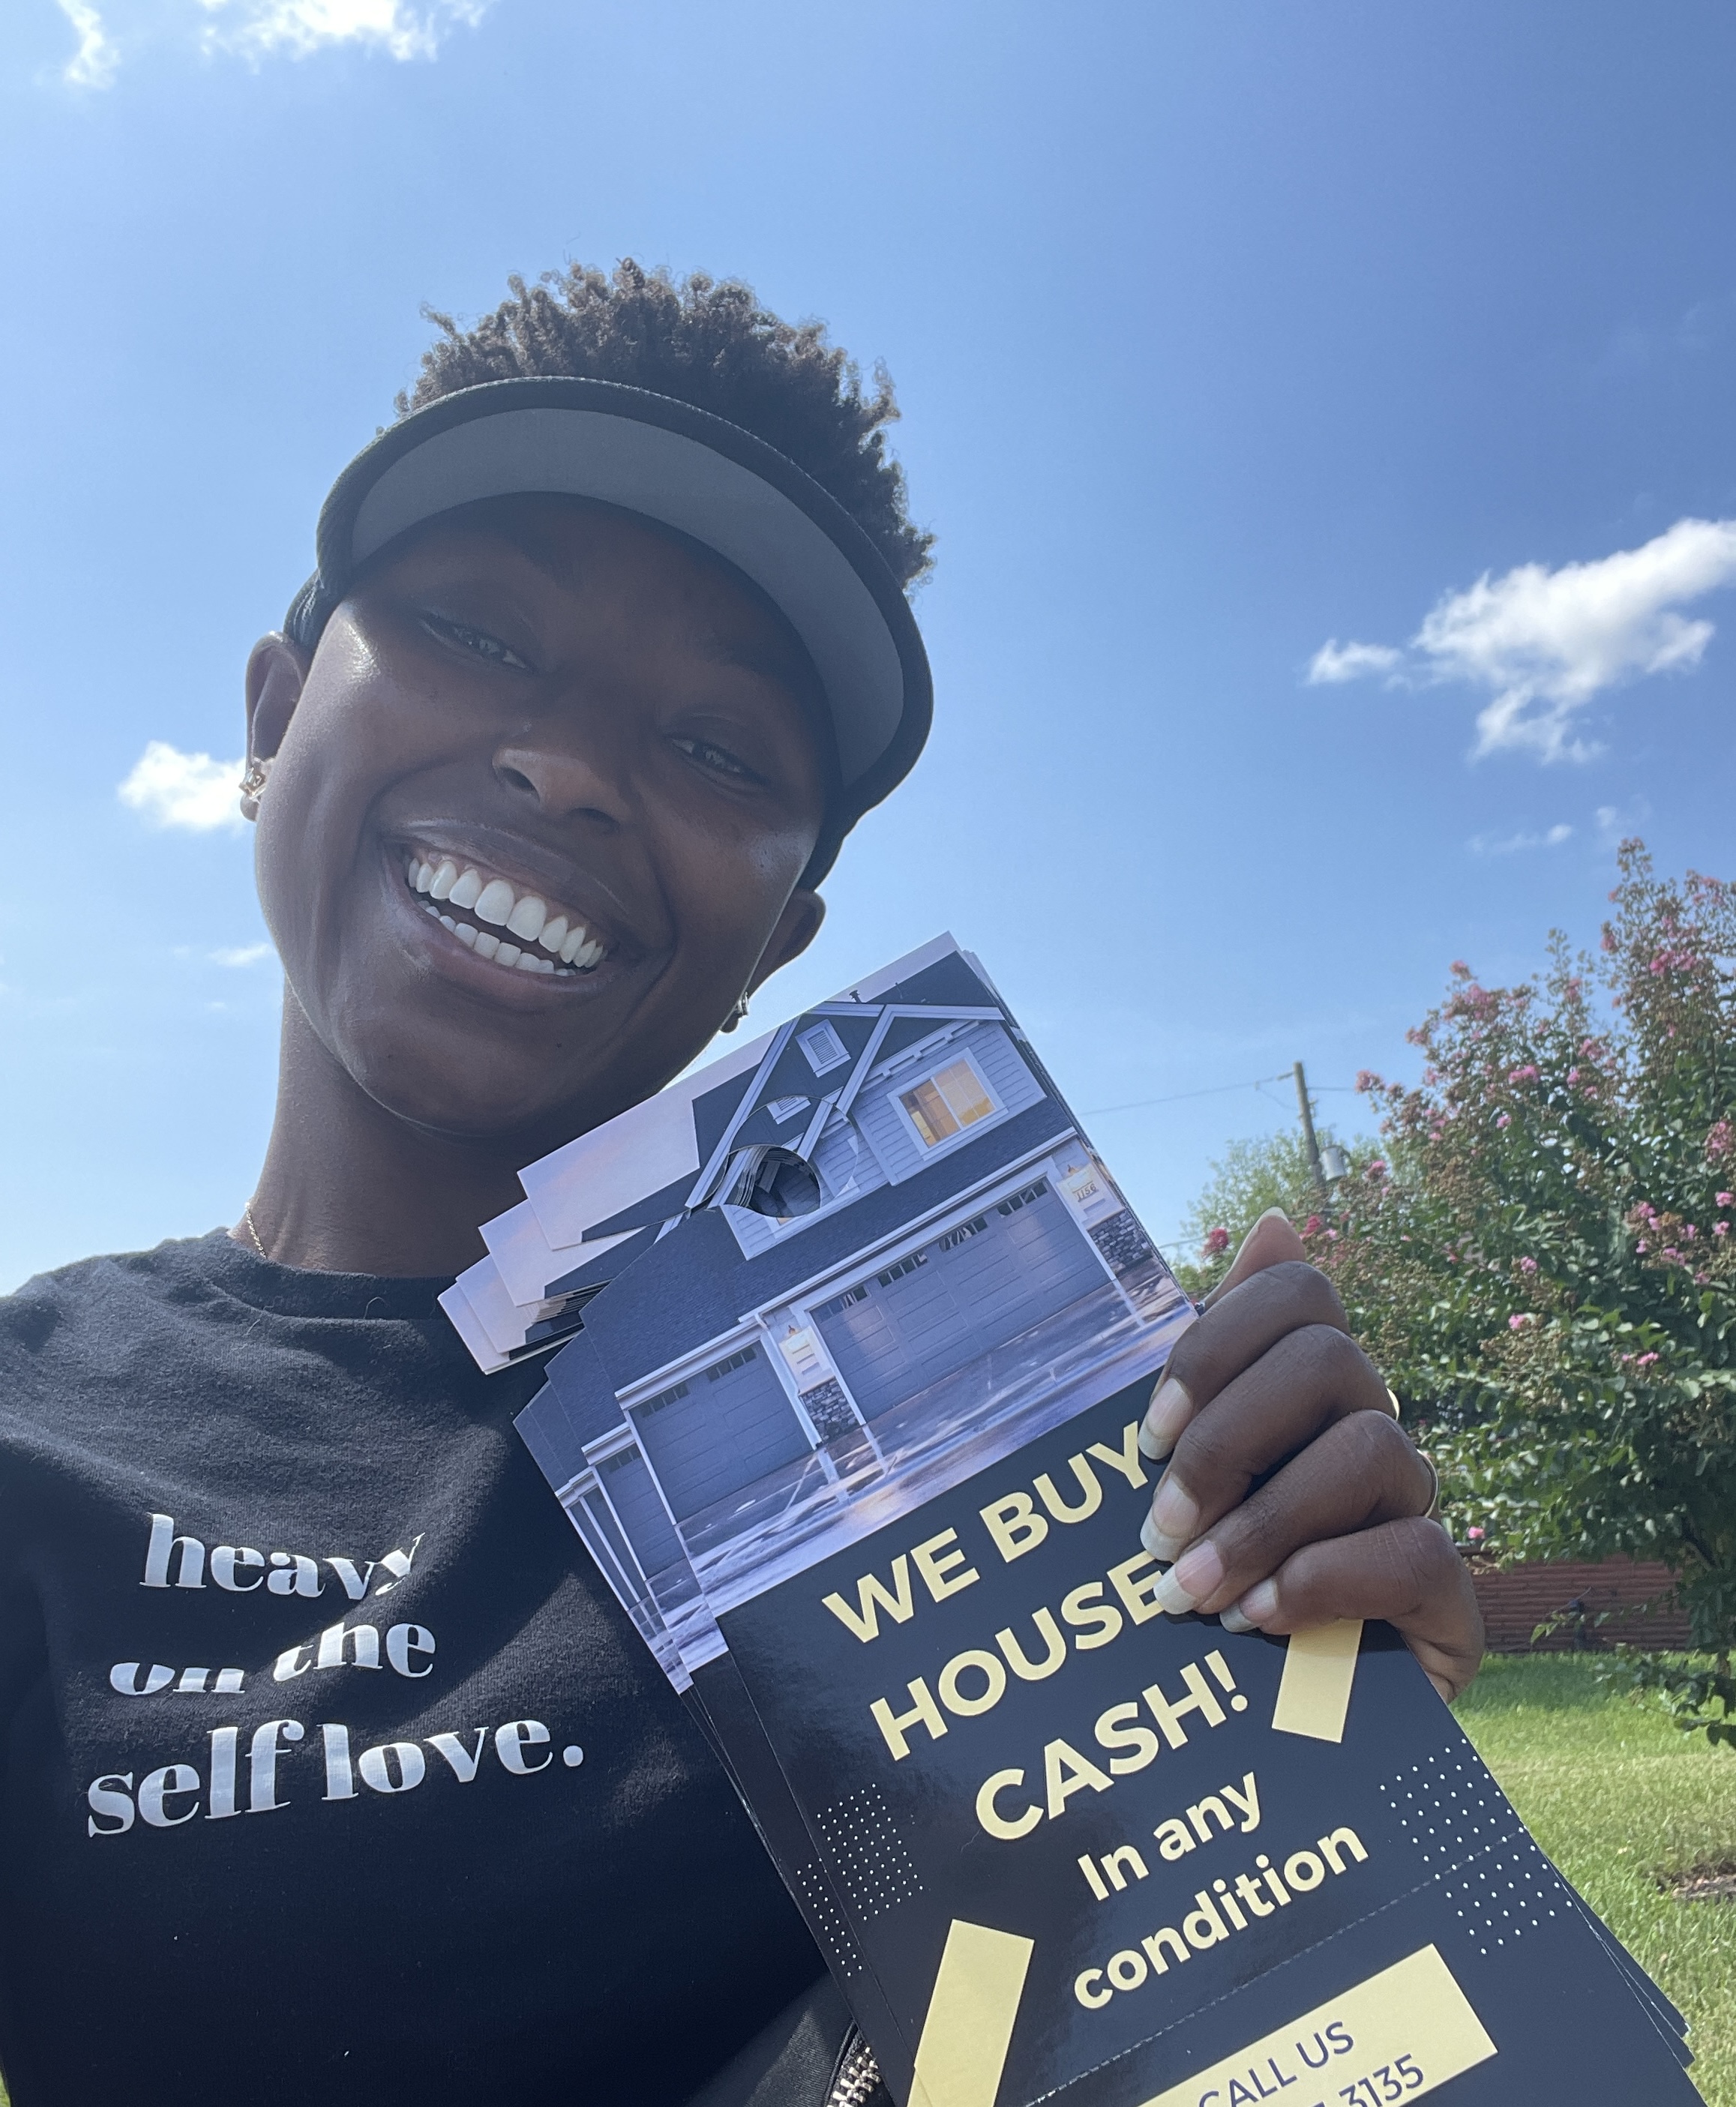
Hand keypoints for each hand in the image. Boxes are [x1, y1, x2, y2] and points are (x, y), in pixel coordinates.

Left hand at [1140, 1209, 1483, 1700]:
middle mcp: (1373, 1431)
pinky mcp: (1452, 1597)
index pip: (1299, 1295)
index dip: (1217, 1344)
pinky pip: (1412, 1549)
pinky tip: (1260, 1621)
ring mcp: (1419, 1510)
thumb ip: (1210, 1362)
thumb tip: (1274, 1221)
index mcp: (1308, 1393)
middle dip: (1228, 1442)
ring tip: (1190, 1595)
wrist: (1269, 1734)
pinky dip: (1320, 1581)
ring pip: (1372, 1448)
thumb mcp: (1186, 1481)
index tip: (1146, 1434)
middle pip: (1330, 1359)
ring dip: (1263, 1524)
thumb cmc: (1213, 1585)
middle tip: (1156, 1531)